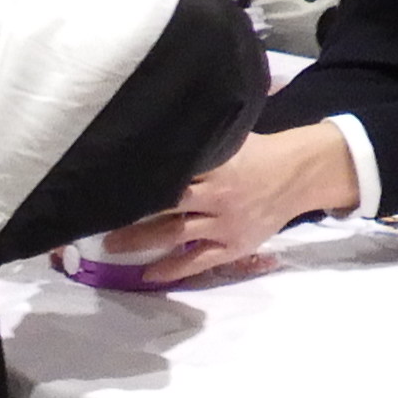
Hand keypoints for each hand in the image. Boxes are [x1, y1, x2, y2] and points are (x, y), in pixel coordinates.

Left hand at [95, 127, 363, 285]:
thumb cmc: (258, 151)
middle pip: (166, 203)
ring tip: (111, 246)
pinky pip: (199, 261)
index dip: (141, 174)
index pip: (171, 169)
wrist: (299, 175)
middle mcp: (217, 194)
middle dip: (132, 210)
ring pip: (176, 234)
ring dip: (141, 241)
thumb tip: (159, 122)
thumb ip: (200, 138)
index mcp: (216, 163)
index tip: (109, 177)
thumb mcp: (230, 136)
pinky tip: (148, 275)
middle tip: (98, 213)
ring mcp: (224, 224)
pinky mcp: (232, 246)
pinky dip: (173, 269)